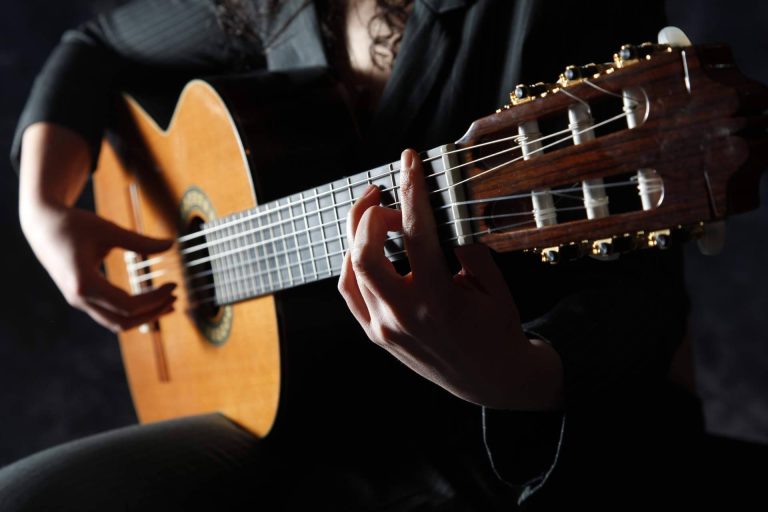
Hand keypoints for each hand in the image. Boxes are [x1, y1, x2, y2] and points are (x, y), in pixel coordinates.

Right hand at [22, 205, 175, 332]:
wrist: (42, 225)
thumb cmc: (73, 224)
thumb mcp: (108, 229)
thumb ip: (140, 241)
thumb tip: (171, 244)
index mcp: (85, 283)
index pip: (128, 305)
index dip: (155, 299)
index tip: (173, 285)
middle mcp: (79, 298)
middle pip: (124, 321)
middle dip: (153, 313)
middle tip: (175, 297)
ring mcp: (79, 301)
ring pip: (116, 323)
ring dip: (143, 317)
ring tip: (168, 303)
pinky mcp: (81, 298)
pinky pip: (110, 315)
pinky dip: (132, 312)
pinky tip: (149, 301)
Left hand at [338, 149, 561, 409]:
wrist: (492, 381)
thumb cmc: (497, 329)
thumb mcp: (493, 284)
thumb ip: (467, 244)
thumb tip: (443, 206)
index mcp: (439, 300)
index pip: (417, 232)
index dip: (412, 189)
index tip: (409, 160)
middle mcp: (405, 316)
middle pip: (364, 251)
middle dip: (370, 213)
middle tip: (386, 195)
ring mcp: (385, 329)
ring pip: (350, 270)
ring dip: (358, 235)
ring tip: (378, 218)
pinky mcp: (376, 335)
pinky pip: (350, 291)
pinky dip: (353, 263)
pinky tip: (369, 248)